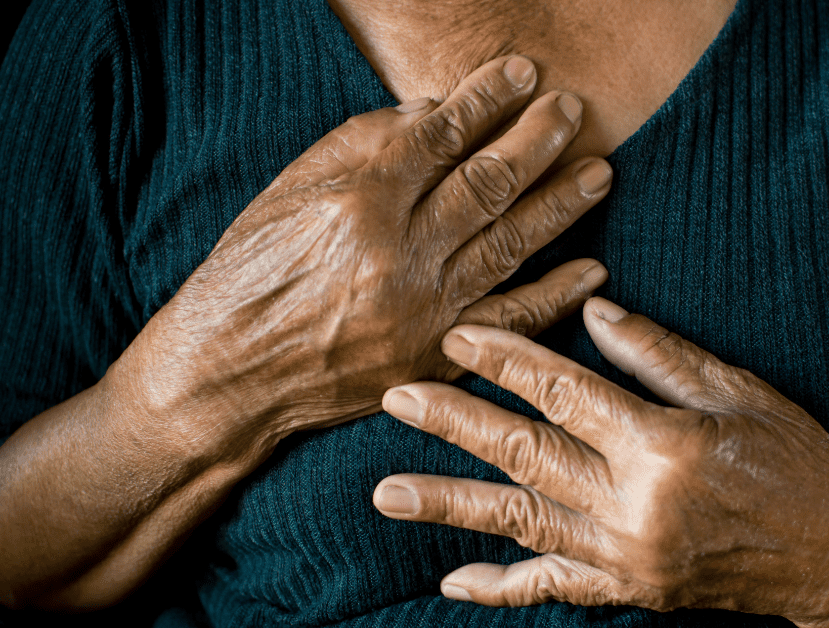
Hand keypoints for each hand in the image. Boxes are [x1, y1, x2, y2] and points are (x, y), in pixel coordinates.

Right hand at [117, 55, 612, 451]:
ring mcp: (422, 308)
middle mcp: (398, 252)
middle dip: (539, 140)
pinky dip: (555, 294)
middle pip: (489, 184)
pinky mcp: (433, 354)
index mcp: (357, 201)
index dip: (488, 99)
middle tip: (574, 111)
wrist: (228, 375)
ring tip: (600, 173)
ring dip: (562, 206)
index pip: (442, 135)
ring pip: (511, 244)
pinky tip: (592, 269)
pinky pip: (510, 321)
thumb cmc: (248, 274)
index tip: (522, 73)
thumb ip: (360, 147)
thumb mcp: (286, 192)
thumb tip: (431, 113)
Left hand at [372, 297, 828, 625]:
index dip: (506, 358)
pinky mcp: (631, 590)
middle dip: (453, 423)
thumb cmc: (801, 462)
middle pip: (523, 453)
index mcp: (662, 446)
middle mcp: (633, 506)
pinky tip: (452, 579)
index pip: (564, 391)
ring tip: (385, 492)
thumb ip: (660, 355)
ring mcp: (626, 557)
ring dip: (450, 504)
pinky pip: (553, 589)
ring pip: (519, 523)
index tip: (457, 334)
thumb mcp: (742, 394)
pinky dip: (501, 586)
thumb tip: (591, 308)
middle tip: (395, 397)